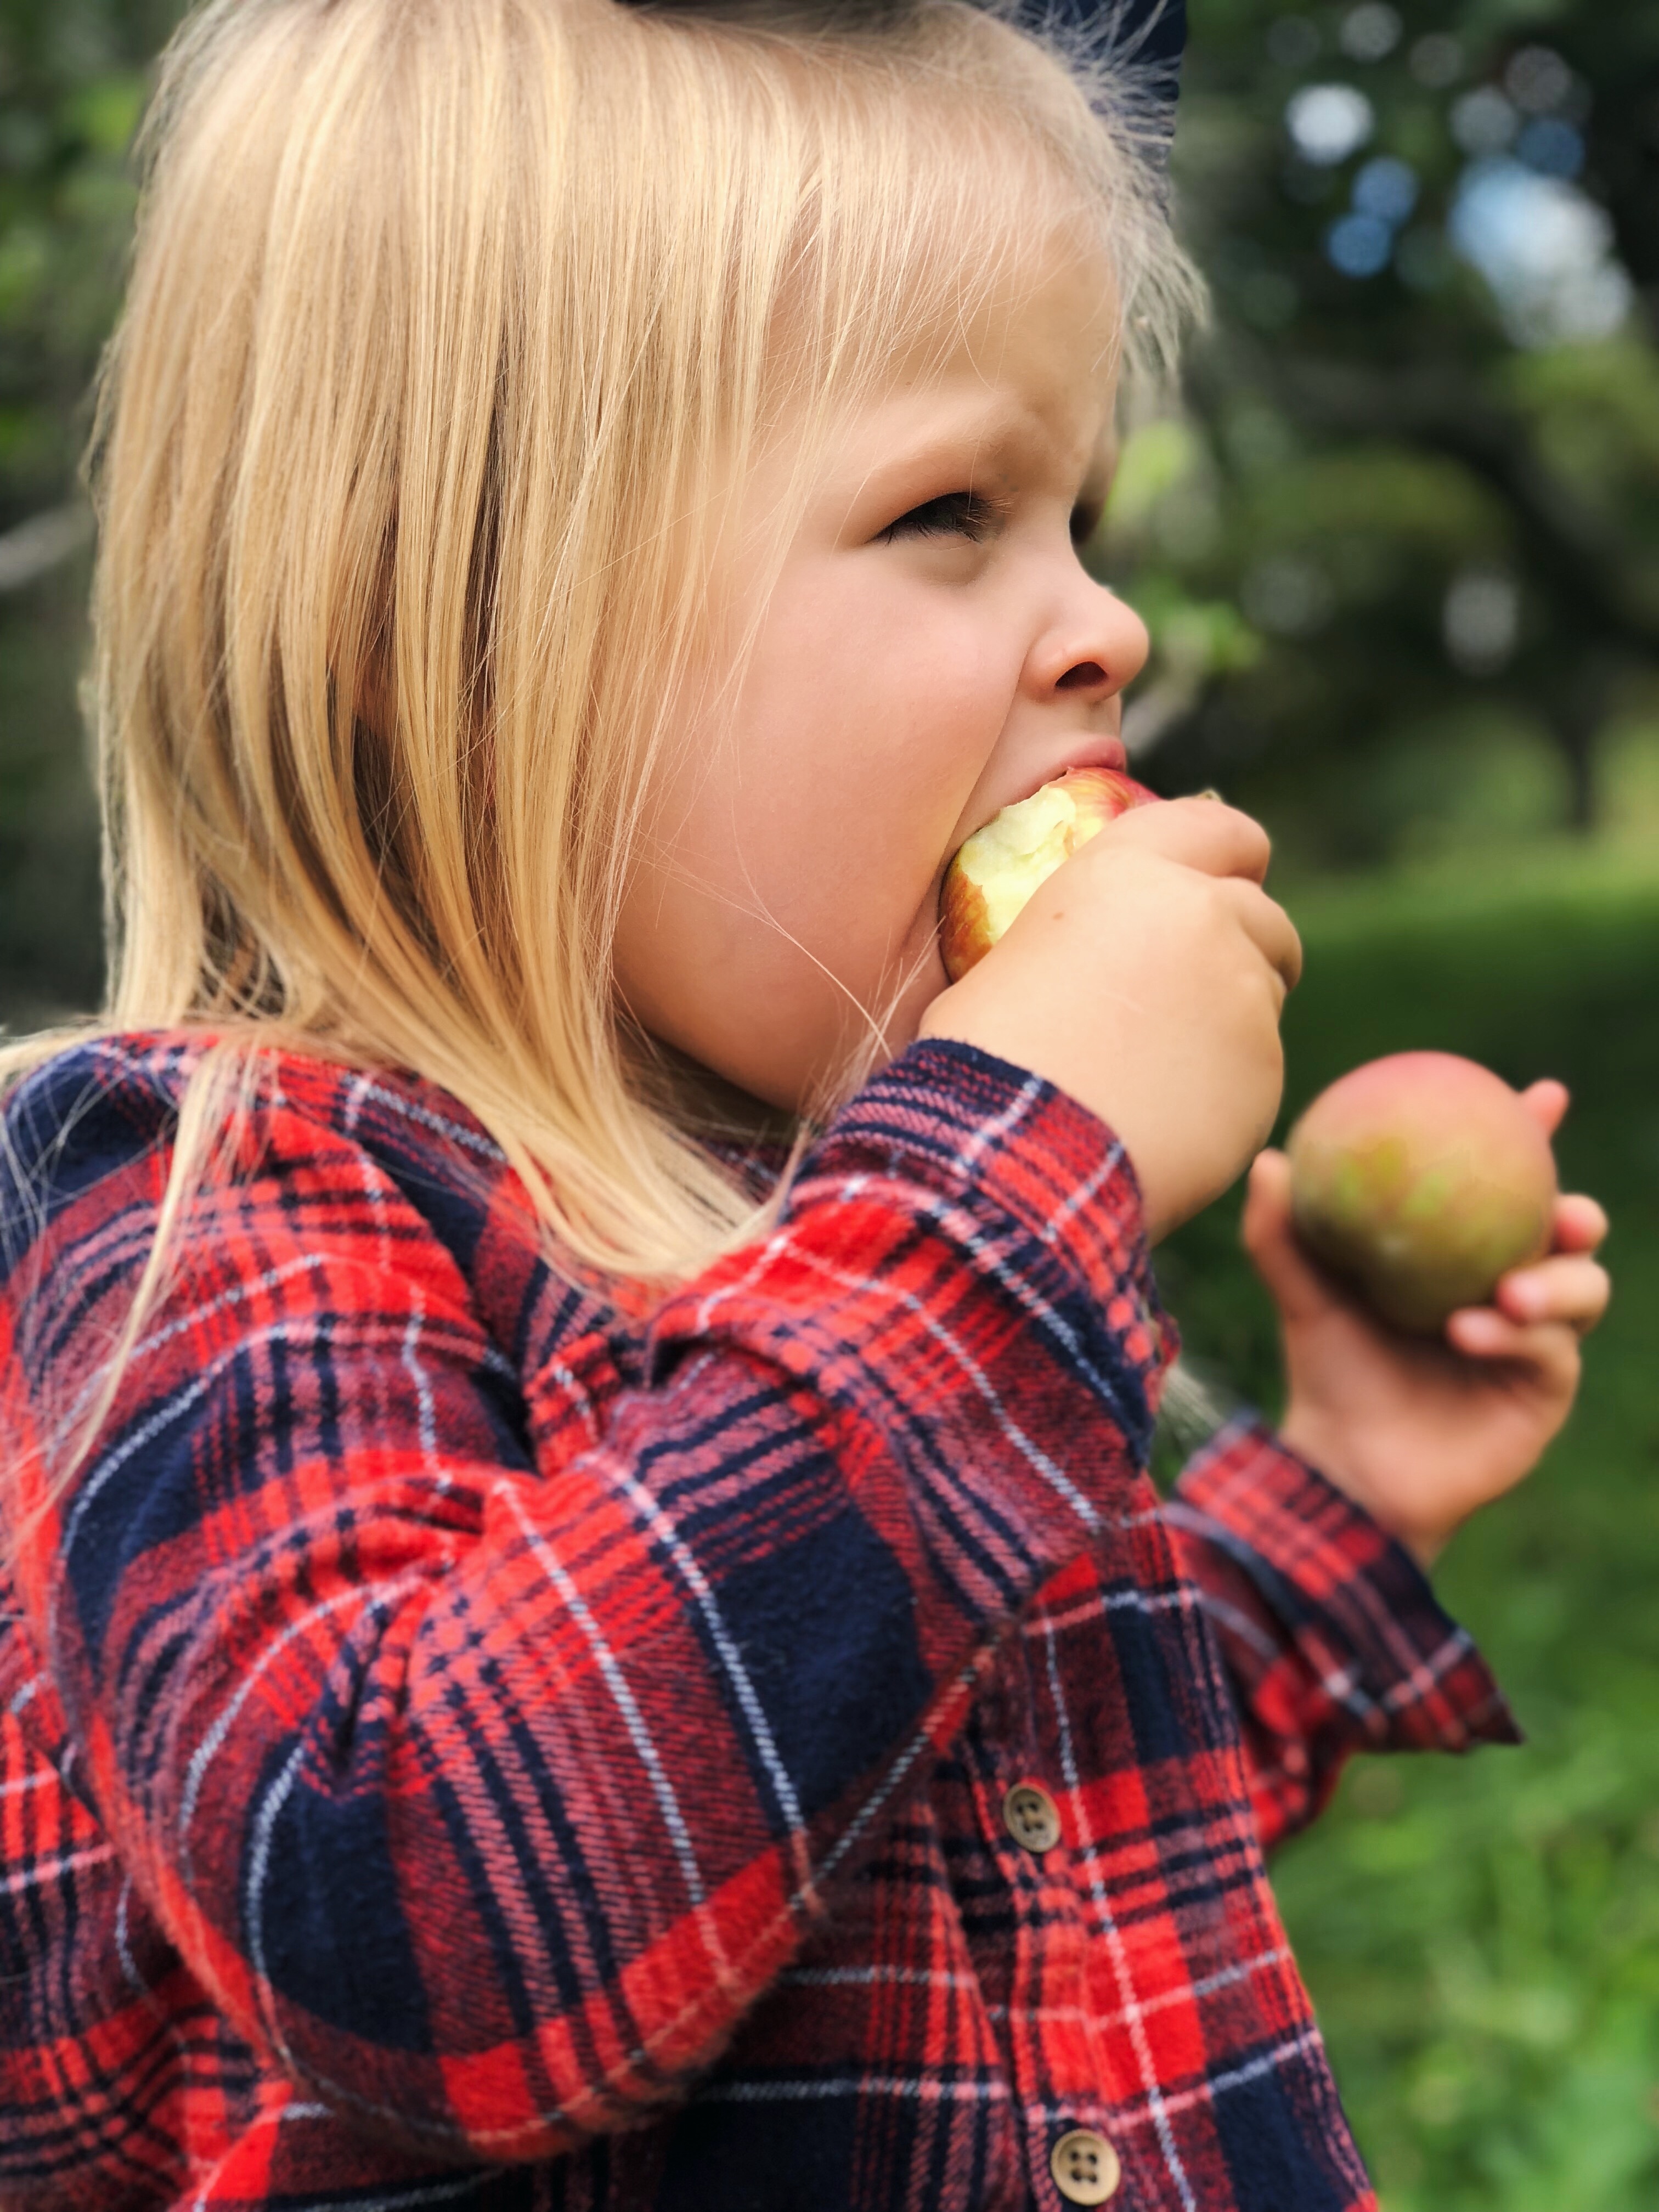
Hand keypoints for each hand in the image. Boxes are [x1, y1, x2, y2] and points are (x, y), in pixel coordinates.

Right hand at [919, 799, 1301, 1241]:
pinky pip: (1258, 1068)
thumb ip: (1080, 939)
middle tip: (1195, 998)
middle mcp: (1202, 915)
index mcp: (1128, 871)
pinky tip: (1167, 1118)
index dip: (1231, 859)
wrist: (1018, 1154)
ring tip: (1160, 1071)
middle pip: (1261, 916)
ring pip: (1264, 995)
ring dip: (1232, 1019)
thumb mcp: (1013, 961)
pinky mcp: (1266, 1067)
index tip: (1233, 884)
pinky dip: (1227, 1086)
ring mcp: (1244, 992)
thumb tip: (1091, 961)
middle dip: (1243, 947)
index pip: (1219, 828)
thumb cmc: (987, 1059)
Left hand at [1245, 1080, 1609, 1566]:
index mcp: (1465, 1251)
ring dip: (1555, 1283)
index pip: (1508, 1182)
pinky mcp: (1545, 1390)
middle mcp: (1509, 1287)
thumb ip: (1282, 1234)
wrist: (1346, 1464)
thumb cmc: (1330, 1372)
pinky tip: (1472, 1332)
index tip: (1542, 1096)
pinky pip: (1552, 1351)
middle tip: (1563, 1209)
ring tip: (1506, 1291)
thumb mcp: (1304, 1297)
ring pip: (1581, 1290)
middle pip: (1570, 1233)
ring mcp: (1536, 1339)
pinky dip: (1516, 1337)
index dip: (1532, 1134)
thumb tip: (1268, 1162)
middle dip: (1579, 1212)